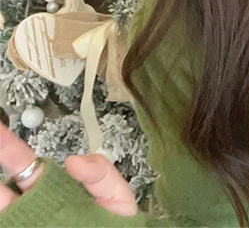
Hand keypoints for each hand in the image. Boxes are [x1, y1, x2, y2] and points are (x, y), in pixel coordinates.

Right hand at [0, 121, 137, 215]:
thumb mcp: (115, 198)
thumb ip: (100, 174)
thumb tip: (72, 160)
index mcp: (53, 190)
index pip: (26, 166)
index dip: (8, 149)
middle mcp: (31, 211)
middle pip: (2, 189)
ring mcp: (24, 227)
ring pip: (2, 208)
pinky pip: (7, 226)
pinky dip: (3, 220)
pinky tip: (0, 206)